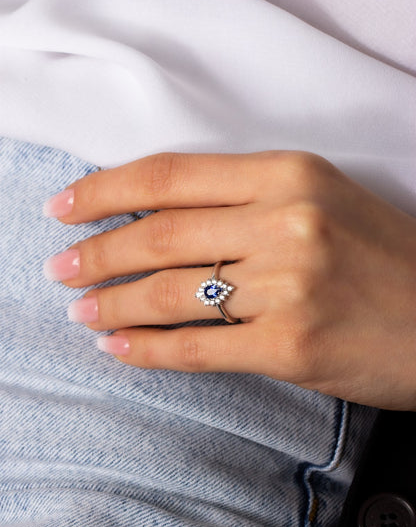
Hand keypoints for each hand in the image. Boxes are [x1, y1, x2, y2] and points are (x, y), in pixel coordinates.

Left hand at [43, 151, 415, 410]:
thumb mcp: (320, 201)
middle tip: (60, 268)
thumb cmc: (383, 258)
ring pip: (168, 294)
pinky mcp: (290, 346)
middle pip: (158, 235)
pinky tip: (121, 349)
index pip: (169, 176)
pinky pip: (197, 347)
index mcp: (288, 175)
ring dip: (112, 305)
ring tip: (82, 311)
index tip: (65, 207)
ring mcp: (288, 286)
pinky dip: (148, 351)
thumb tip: (158, 219)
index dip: (105, 191)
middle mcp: (285, 223)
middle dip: (95, 254)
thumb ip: (244, 202)